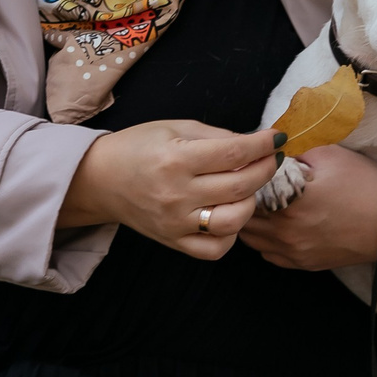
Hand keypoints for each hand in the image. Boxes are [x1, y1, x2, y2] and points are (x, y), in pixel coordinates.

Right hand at [58, 119, 282, 259]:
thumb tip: (254, 143)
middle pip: (240, 185)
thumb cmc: (138, 147)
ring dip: (251, 202)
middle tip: (270, 159)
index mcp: (176, 158)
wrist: (100, 179)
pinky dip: (230, 234)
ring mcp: (175, 222)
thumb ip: (216, 136)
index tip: (276, 139)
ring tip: (247, 188)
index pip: (234, 153)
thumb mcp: (174, 127)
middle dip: (265, 169)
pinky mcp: (174, 241)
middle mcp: (176, 193)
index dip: (262, 145)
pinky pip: (215, 248)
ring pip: (233, 221)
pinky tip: (229, 215)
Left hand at [241, 147, 376, 273]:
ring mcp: (293, 252)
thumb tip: (269, 143)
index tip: (248, 167)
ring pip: (250, 239)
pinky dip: (264, 240)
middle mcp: (285, 232)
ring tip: (260, 203)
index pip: (246, 190)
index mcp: (288, 203)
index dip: (243, 176)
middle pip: (243, 216)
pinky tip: (275, 224)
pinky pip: (268, 254)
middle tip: (249, 184)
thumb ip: (295, 147)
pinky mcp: (304, 264)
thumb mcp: (330, 155)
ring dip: (250, 220)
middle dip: (242, 198)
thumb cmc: (364, 185)